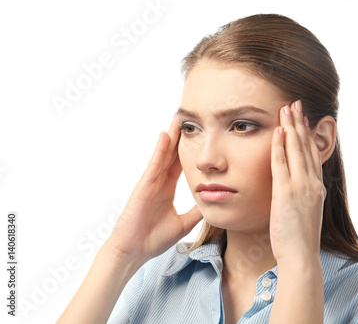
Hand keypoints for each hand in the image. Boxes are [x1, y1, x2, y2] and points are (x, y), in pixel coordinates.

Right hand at [105, 113, 202, 264]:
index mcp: (167, 188)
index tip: (199, 134)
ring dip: (171, 136)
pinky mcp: (143, 187)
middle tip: (189, 117)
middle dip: (180, 135)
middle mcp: (159, 181)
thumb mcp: (183, 223)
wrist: (133, 252)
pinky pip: (154, 165)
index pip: (180, 163)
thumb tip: (213, 203)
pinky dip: (160, 151)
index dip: (189, 148)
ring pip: (163, 154)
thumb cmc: (153, 238)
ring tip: (178, 118)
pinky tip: (165, 137)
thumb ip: (196, 212)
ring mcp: (150, 182)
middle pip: (172, 153)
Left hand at [269, 100, 325, 263]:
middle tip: (295, 103)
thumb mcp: (305, 213)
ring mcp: (301, 187)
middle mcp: (312, 183)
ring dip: (291, 127)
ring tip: (287, 108)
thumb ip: (301, 197)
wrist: (301, 257)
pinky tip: (276, 131)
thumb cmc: (299, 239)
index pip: (312, 155)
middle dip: (300, 123)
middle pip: (306, 147)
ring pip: (296, 150)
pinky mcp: (287, 193)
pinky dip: (280, 145)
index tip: (303, 119)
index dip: (307, 135)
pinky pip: (282, 163)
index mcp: (317, 188)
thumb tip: (294, 189)